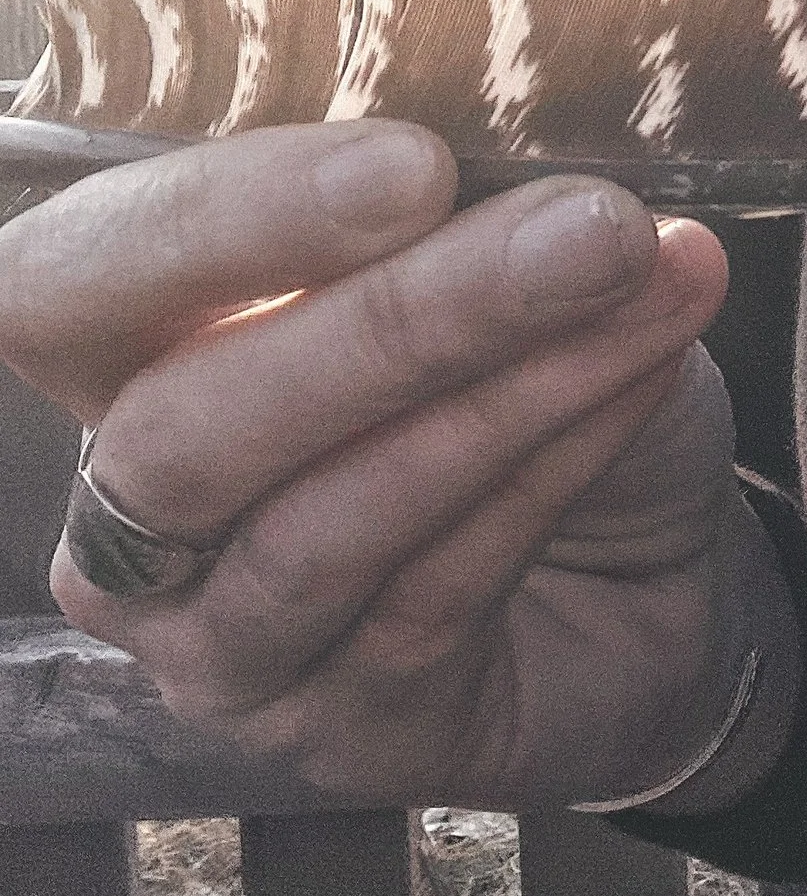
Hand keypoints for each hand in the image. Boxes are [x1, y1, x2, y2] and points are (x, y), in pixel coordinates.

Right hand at [0, 118, 787, 808]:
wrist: (648, 570)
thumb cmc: (541, 384)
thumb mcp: (503, 266)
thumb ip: (471, 216)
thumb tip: (551, 165)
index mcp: (123, 355)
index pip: (69, 284)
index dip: (217, 222)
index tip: (411, 165)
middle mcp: (133, 513)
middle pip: (183, 430)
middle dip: (395, 318)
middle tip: (581, 229)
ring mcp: (220, 643)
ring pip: (322, 524)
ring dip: (500, 390)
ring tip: (638, 281)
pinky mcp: (336, 730)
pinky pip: (434, 593)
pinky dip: (555, 464)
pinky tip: (648, 375)